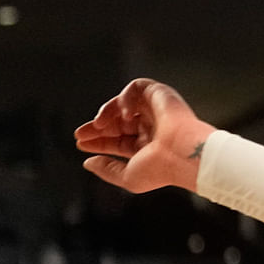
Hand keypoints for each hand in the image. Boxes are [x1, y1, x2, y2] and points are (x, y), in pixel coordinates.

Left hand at [74, 78, 216, 195]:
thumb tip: (88, 162)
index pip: (118, 140)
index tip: (81, 143)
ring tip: (100, 124)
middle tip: (81, 133)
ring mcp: (156, 111)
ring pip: (123, 104)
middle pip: (117, 122)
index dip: (98, 141)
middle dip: (97, 127)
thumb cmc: (161, 169)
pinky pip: (137, 87)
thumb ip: (106, 169)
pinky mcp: (161, 95)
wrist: (183, 153)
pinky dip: (126, 97)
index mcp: (147, 147)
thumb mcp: (127, 176)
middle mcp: (152, 127)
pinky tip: (124, 113)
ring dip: (107, 111)